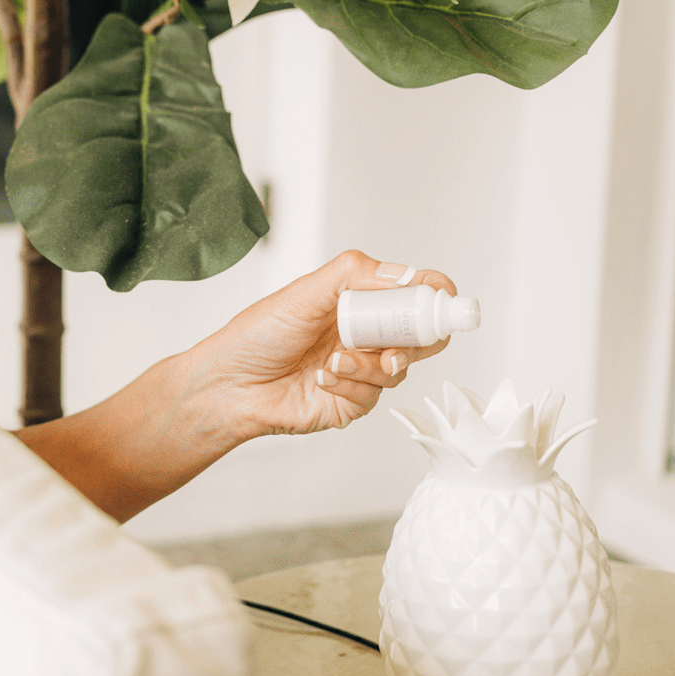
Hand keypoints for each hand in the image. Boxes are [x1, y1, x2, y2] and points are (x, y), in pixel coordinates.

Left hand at [193, 249, 457, 441]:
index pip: (412, 294)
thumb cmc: (258, 334)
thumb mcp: (305, 293)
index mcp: (357, 301)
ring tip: (333, 360)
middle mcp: (365, 334)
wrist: (230, 384)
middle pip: (422, 335)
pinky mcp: (353, 401)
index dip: (435, 294)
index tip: (444, 296)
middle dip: (419, 338)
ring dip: (370, 365)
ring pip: (398, 368)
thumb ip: (353, 276)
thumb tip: (403, 274)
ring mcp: (361, 369)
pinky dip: (350, 384)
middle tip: (398, 343)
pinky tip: (322, 378)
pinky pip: (373, 395)